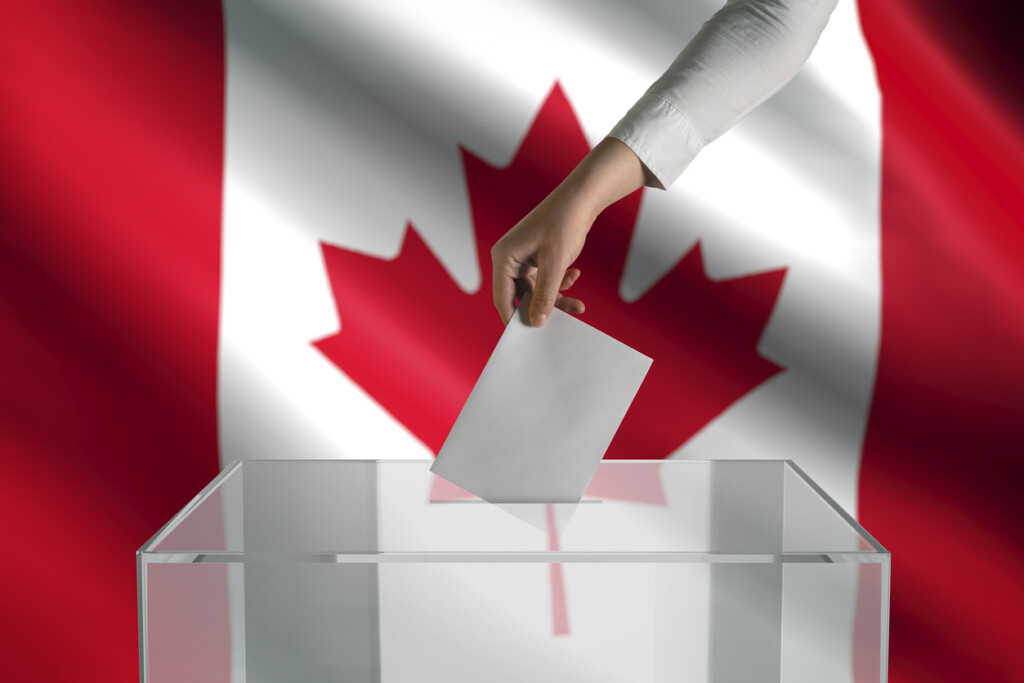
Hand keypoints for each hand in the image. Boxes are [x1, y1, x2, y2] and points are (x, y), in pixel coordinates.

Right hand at [490, 187, 591, 326]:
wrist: (581, 199)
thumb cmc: (563, 223)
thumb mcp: (555, 264)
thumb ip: (545, 295)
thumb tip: (537, 322)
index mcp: (504, 258)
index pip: (503, 298)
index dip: (514, 318)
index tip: (528, 336)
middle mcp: (510, 259)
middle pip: (521, 297)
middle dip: (543, 308)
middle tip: (560, 321)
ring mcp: (523, 259)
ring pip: (536, 291)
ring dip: (556, 297)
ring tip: (578, 305)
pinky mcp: (537, 258)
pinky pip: (545, 280)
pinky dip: (560, 283)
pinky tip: (575, 275)